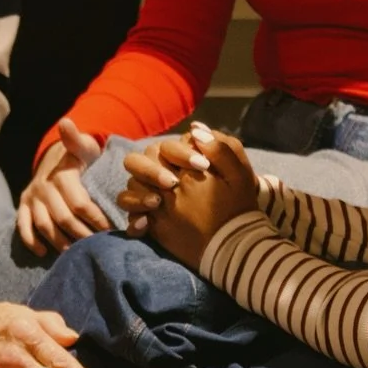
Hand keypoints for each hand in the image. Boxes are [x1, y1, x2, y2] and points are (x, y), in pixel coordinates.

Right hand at [16, 118, 108, 255]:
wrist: (55, 159)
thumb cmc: (80, 158)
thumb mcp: (84, 147)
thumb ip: (78, 140)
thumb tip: (65, 123)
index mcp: (61, 174)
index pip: (80, 203)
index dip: (96, 219)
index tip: (111, 230)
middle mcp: (43, 187)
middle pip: (63, 218)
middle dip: (82, 235)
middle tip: (99, 247)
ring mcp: (32, 198)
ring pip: (44, 226)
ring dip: (60, 242)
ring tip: (77, 253)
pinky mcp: (23, 206)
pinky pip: (23, 227)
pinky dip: (31, 241)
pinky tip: (43, 253)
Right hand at [119, 125, 258, 267]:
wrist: (236, 237)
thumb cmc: (238, 201)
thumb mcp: (238, 175)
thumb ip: (222, 149)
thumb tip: (195, 130)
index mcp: (179, 161)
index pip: (165, 147)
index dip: (180, 153)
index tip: (202, 166)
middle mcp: (160, 176)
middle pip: (136, 162)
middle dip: (151, 170)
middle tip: (172, 183)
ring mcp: (151, 198)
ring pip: (129, 188)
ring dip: (138, 194)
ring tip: (156, 204)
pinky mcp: (149, 221)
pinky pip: (130, 218)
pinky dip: (134, 222)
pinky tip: (145, 225)